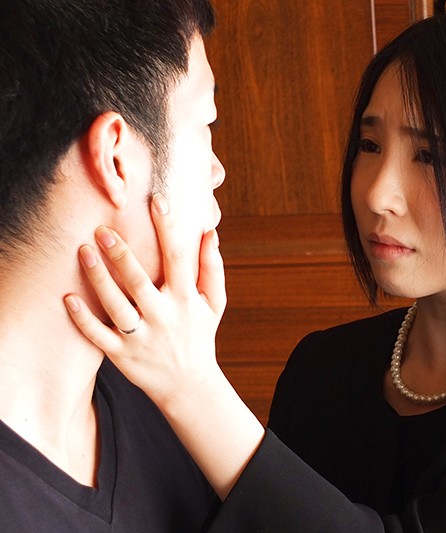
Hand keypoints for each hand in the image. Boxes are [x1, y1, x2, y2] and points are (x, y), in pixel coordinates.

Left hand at [64, 194, 225, 408]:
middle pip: (139, 281)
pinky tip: (69, 298)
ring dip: (98, 279)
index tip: (157, 200)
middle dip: (121, 254)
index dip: (168, 228)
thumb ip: (212, 268)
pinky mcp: (122, 355)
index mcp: (187, 300)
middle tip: (102, 229)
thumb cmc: (200, 334)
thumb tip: (209, 233)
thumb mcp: (214, 303)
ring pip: (116, 306)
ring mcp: (141, 337)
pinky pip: (98, 335)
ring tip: (83, 252)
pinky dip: (83, 319)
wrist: (189, 385)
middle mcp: (164, 317)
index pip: (178, 258)